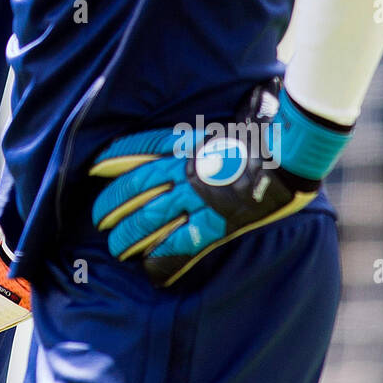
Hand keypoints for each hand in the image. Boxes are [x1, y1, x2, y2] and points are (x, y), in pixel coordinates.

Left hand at [90, 84, 349, 286]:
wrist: (290, 152)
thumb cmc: (263, 132)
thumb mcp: (226, 119)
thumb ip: (208, 125)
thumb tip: (216, 115)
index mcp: (184, 143)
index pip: (136, 149)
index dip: (110, 160)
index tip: (92, 167)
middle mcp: (183, 170)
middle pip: (133, 188)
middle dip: (111, 205)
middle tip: (97, 218)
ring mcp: (197, 198)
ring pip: (149, 219)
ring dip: (128, 235)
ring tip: (115, 246)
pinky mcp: (215, 223)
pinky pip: (179, 244)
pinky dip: (161, 257)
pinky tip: (149, 268)